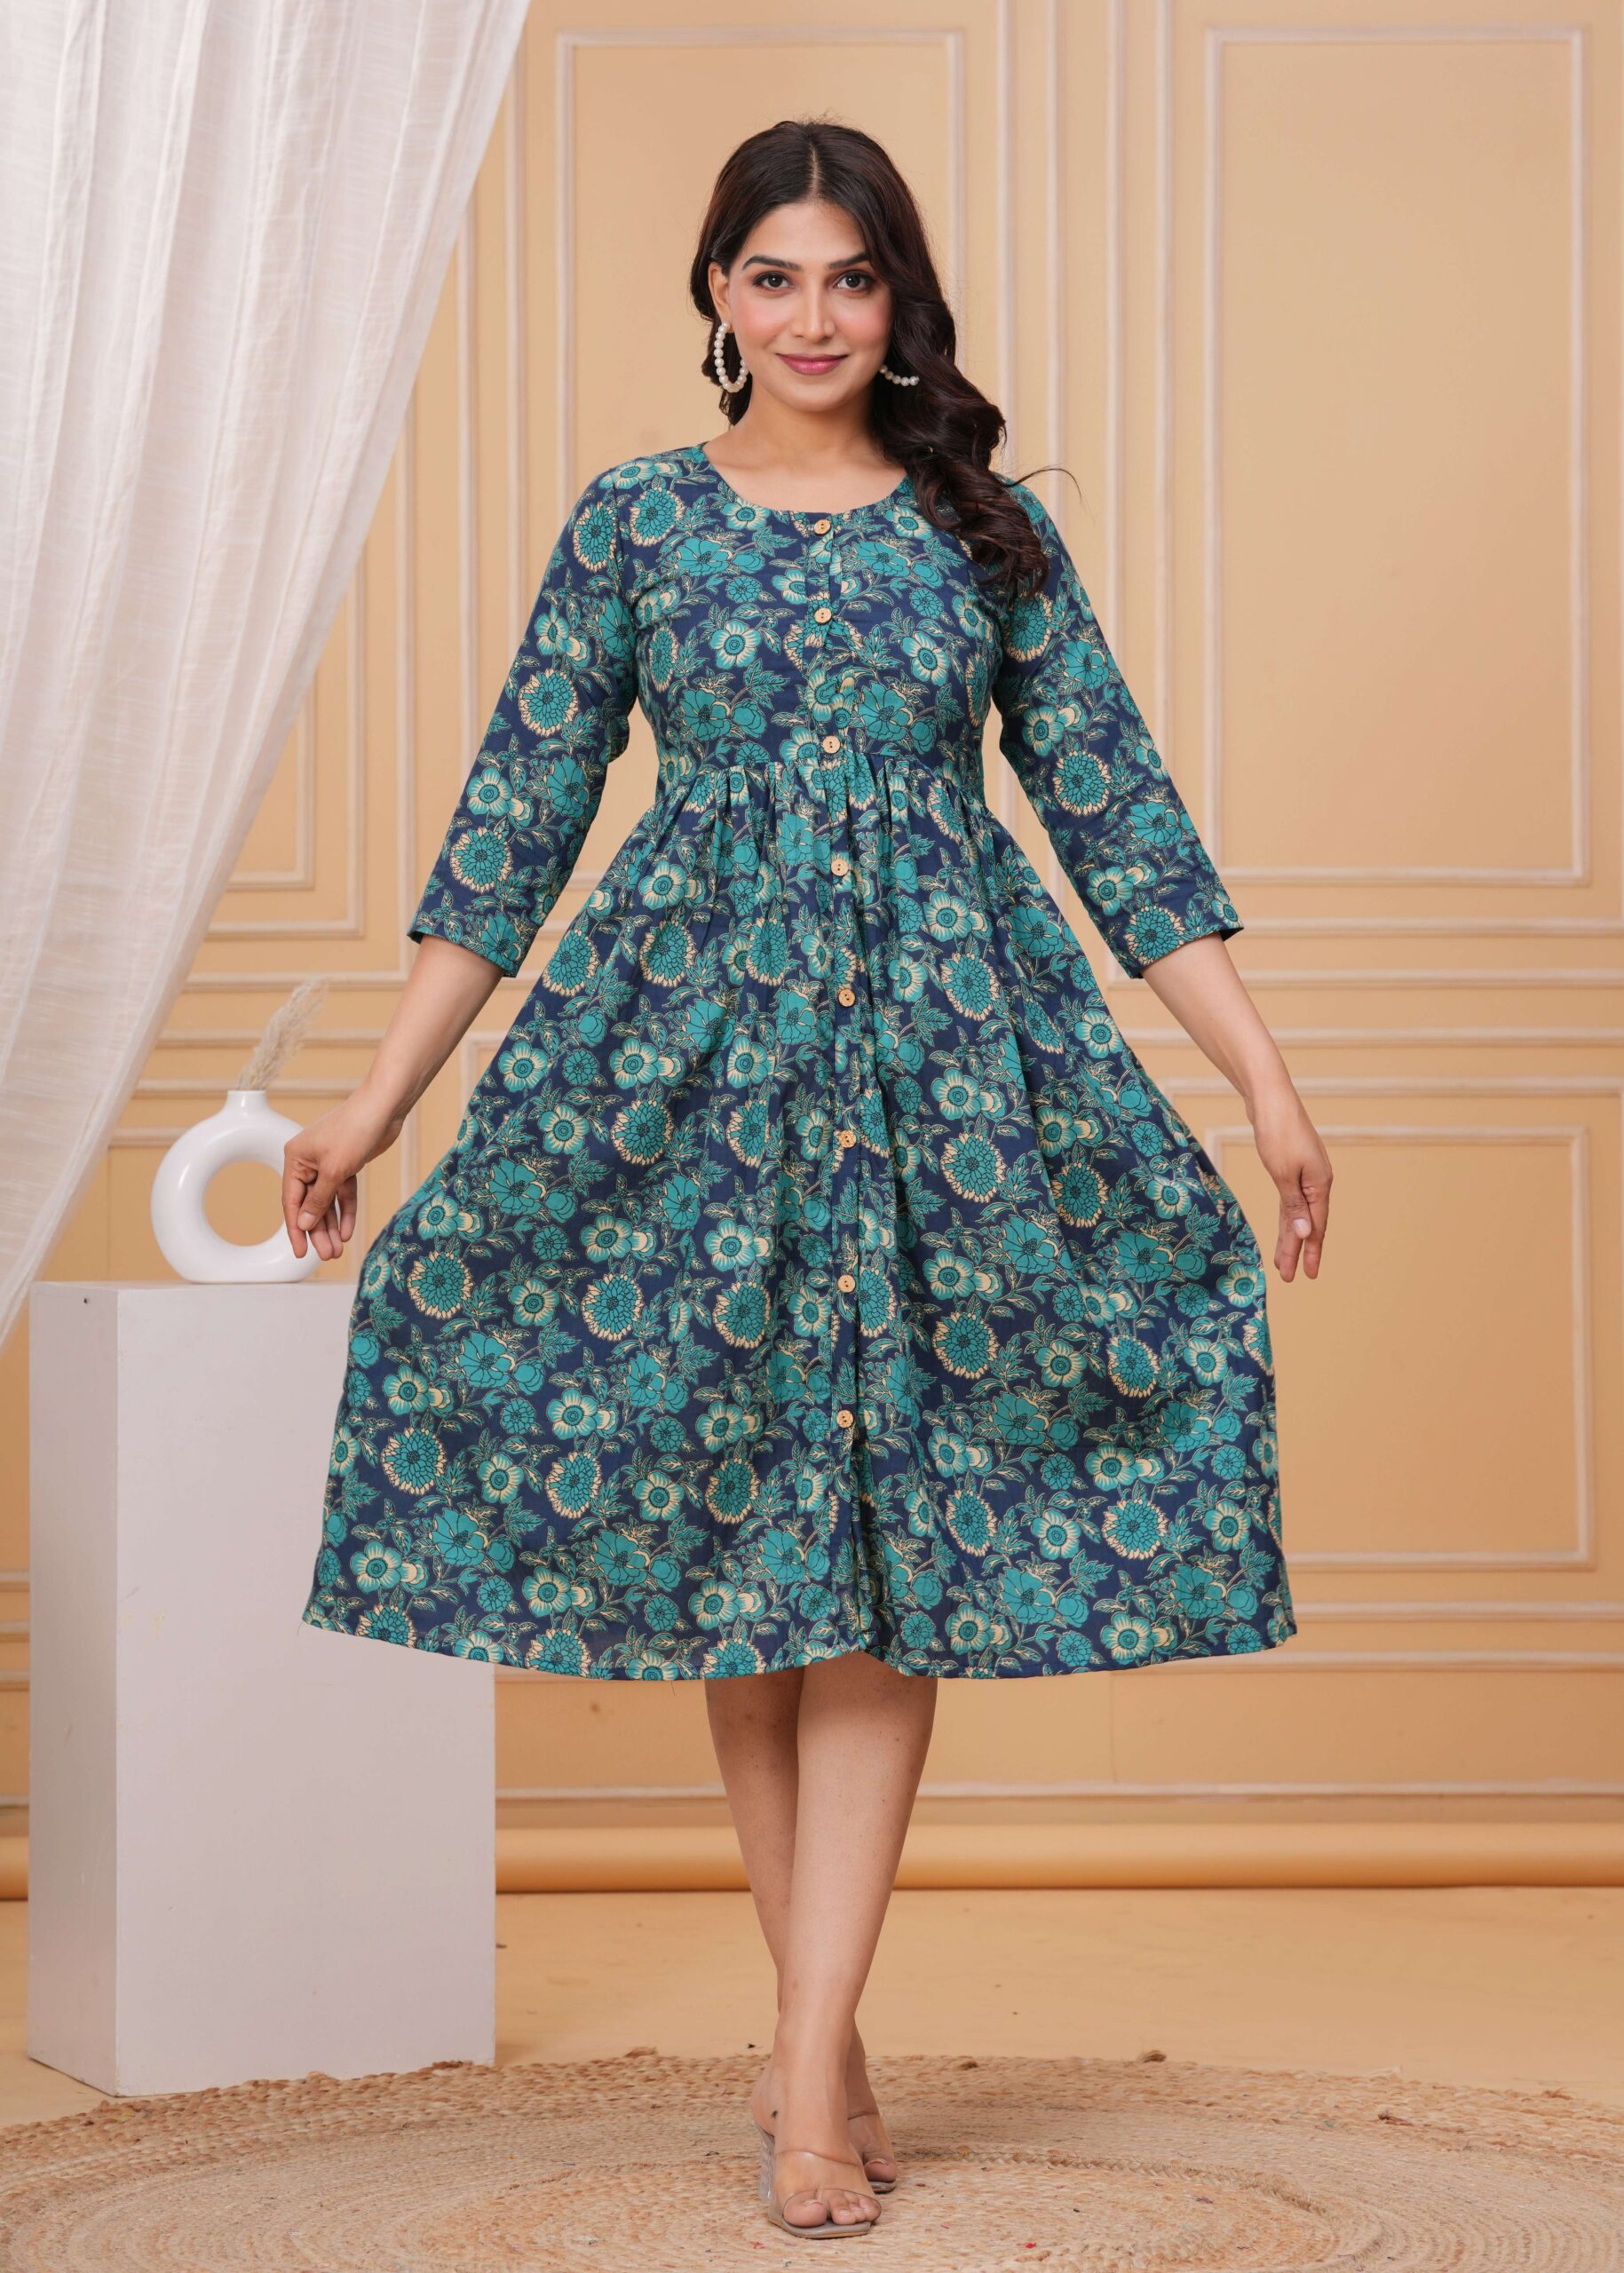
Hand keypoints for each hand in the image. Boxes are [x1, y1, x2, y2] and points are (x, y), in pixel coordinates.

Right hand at [282, 1089, 405, 1261]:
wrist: (384, 1108)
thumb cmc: (355, 1131)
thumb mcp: (335, 1170)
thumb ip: (319, 1199)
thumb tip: (304, 1224)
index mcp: (295, 1158)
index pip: (292, 1202)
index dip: (297, 1229)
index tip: (301, 1253)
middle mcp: (308, 1161)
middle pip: (310, 1205)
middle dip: (319, 1231)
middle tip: (328, 1255)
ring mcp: (328, 1163)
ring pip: (327, 1201)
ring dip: (332, 1225)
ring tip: (338, 1250)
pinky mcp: (347, 1164)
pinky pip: (343, 1193)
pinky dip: (346, 1210)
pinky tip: (348, 1231)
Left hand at [1247, 1083, 1330, 1281]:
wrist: (1271, 1098)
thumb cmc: (1278, 1132)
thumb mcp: (1284, 1173)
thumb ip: (1294, 1206)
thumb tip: (1307, 1234)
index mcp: (1320, 1184)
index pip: (1317, 1226)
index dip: (1311, 1251)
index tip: (1308, 1275)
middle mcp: (1316, 1181)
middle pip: (1308, 1223)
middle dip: (1298, 1250)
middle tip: (1289, 1276)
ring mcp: (1304, 1174)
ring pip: (1297, 1213)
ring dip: (1290, 1236)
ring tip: (1282, 1260)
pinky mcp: (1291, 1167)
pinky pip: (1290, 1200)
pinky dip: (1286, 1216)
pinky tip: (1284, 1226)